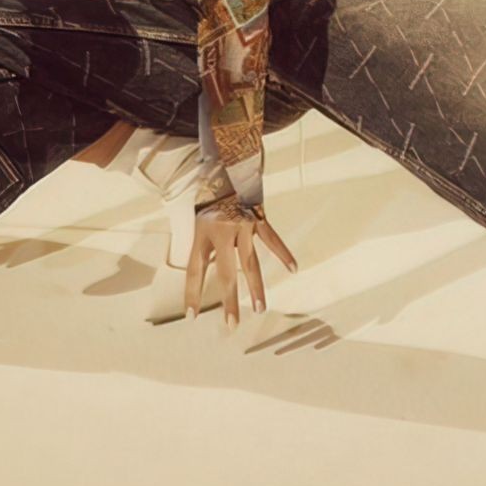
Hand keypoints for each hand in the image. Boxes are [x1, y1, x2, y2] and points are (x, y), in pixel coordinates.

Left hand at [186, 200, 298, 328]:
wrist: (227, 161)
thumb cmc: (210, 191)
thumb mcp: (198, 215)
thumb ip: (203, 241)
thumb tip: (204, 266)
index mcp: (202, 232)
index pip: (195, 270)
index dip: (192, 294)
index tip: (192, 317)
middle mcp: (223, 232)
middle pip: (226, 274)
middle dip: (229, 302)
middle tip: (231, 325)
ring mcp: (244, 226)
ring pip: (251, 264)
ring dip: (256, 288)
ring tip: (260, 309)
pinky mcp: (260, 219)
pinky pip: (273, 240)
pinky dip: (284, 254)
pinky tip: (293, 269)